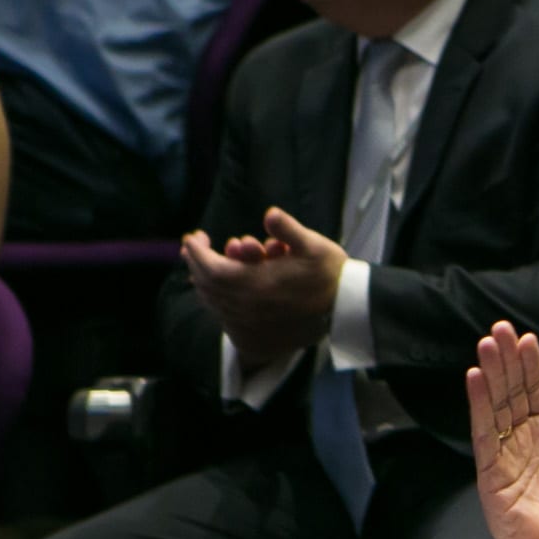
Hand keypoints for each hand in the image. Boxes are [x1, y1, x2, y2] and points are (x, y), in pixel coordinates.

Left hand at [180, 207, 344, 362]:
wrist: (345, 309)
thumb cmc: (330, 274)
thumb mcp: (315, 245)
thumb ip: (288, 229)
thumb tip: (269, 213)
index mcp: (257, 283)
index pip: (212, 268)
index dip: (198, 252)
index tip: (193, 236)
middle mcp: (248, 304)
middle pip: (208, 284)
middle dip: (196, 263)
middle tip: (193, 246)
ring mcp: (250, 318)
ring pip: (214, 300)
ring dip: (203, 280)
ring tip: (202, 265)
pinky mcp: (256, 326)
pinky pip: (224, 312)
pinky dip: (214, 297)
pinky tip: (217, 287)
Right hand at [466, 323, 538, 538]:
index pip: (535, 391)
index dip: (529, 365)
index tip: (525, 337)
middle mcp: (523, 439)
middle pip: (511, 392)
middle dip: (505, 361)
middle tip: (499, 329)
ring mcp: (504, 454)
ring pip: (495, 407)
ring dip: (490, 375)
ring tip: (485, 345)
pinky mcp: (491, 472)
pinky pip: (484, 434)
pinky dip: (479, 406)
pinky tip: (475, 380)